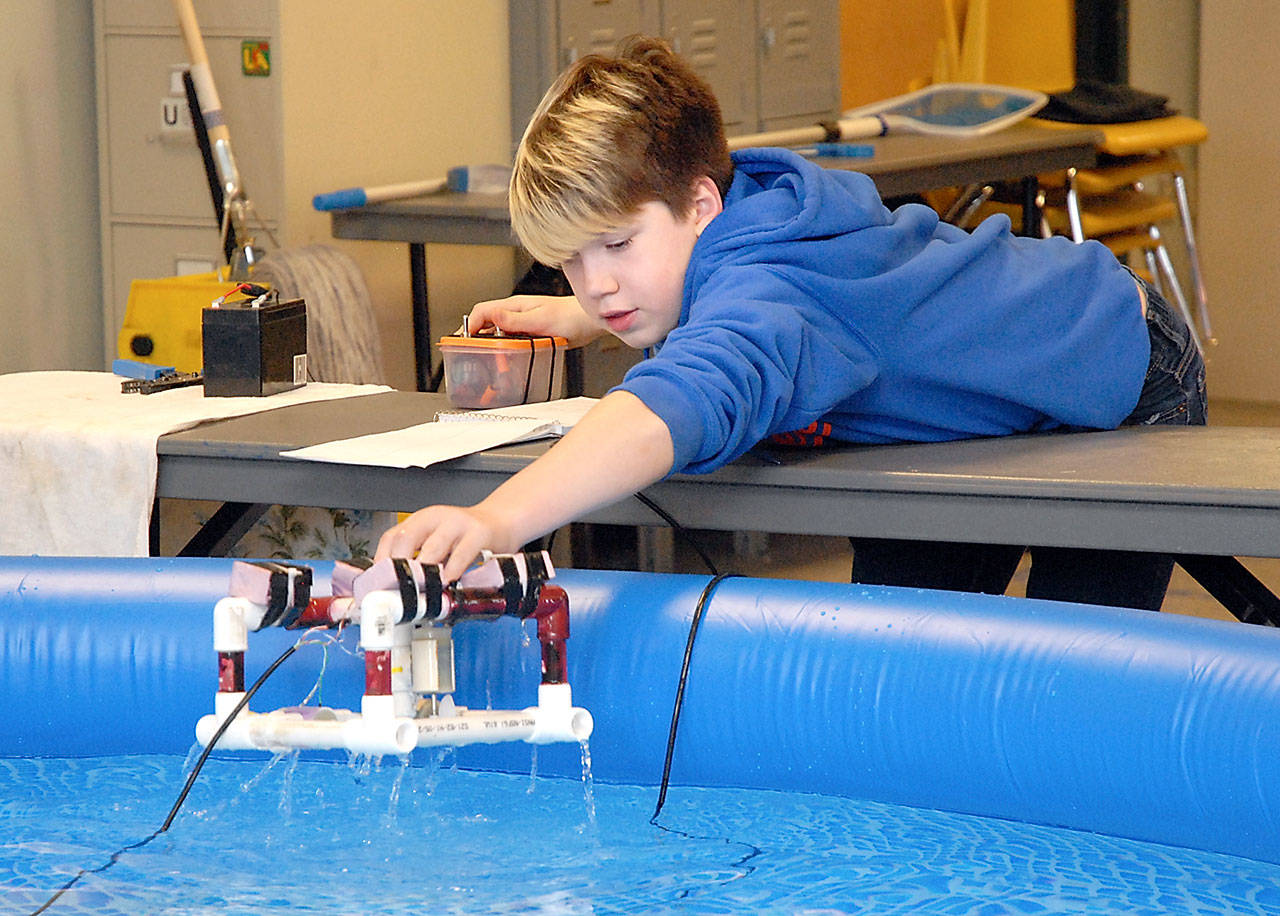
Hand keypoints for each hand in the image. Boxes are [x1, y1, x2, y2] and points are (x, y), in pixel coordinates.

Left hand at [374, 503, 517, 582]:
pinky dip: (453, 569)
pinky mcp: (479, 532)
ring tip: (423, 587)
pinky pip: (463, 552)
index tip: (380, 583)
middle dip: (400, 566)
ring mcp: (458, 523)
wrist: (501, 521)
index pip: (391, 536)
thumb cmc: (466, 536)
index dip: (382, 560)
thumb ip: (420, 557)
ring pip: (433, 546)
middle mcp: (436, 517)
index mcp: (421, 520)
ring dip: (425, 570)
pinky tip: (450, 579)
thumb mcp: (437, 540)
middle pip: (407, 538)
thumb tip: (399, 588)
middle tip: (399, 588)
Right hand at [466, 294, 603, 347]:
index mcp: (515, 306)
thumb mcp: (541, 319)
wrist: (590, 321)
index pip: (482, 312)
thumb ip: (515, 319)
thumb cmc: (571, 317)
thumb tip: (492, 315)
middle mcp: (516, 313)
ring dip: (491, 345)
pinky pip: (511, 340)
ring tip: (487, 360)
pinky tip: (507, 359)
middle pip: (486, 322)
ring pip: (498, 333)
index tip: (464, 341)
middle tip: (470, 353)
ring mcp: (523, 323)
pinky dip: (505, 349)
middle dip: (476, 337)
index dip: (469, 325)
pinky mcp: (531, 333)